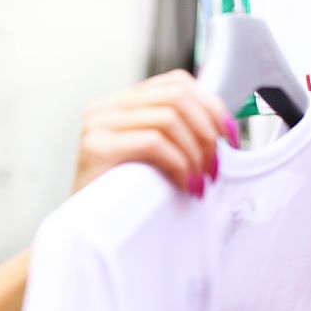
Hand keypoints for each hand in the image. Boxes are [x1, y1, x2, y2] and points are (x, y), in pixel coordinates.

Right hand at [73, 69, 237, 195]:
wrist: (81, 227)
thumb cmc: (120, 195)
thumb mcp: (149, 156)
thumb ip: (172, 134)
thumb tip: (221, 128)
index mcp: (121, 102)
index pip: (176, 82)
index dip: (211, 105)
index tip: (228, 138)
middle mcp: (106, 106)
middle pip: (176, 96)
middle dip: (206, 132)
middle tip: (214, 167)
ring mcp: (98, 124)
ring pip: (168, 118)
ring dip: (195, 153)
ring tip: (200, 181)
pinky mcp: (96, 147)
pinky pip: (153, 143)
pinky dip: (179, 164)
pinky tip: (185, 185)